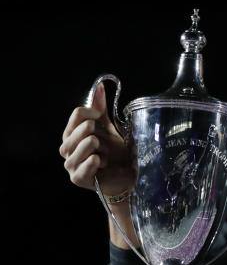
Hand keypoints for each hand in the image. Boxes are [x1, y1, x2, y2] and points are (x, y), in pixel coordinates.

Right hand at [60, 82, 134, 197]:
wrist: (123, 175)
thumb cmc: (113, 152)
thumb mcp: (107, 128)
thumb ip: (100, 109)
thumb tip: (99, 86)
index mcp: (70, 133)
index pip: (77, 114)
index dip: (94, 113)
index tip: (102, 120)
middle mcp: (65, 148)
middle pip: (83, 127)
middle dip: (101, 134)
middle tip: (106, 145)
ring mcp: (70, 164)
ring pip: (88, 143)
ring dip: (104, 148)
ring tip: (107, 155)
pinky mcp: (77, 178)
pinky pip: (89, 161)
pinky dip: (100, 161)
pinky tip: (104, 164)